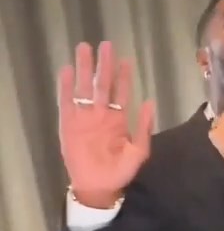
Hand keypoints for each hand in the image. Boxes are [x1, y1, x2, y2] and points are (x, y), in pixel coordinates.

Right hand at [58, 42, 154, 207]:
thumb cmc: (120, 171)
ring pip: (84, 87)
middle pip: (102, 84)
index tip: (126, 59)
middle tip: (106, 44)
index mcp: (118, 119)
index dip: (123, 76)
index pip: (121, 92)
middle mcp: (101, 114)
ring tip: (84, 48)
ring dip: (85, 69)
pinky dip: (66, 87)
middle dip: (104, 65)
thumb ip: (144, 128)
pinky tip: (67, 71)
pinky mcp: (69, 124)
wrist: (100, 186)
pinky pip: (67, 102)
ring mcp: (84, 117)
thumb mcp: (138, 151)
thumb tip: (149, 102)